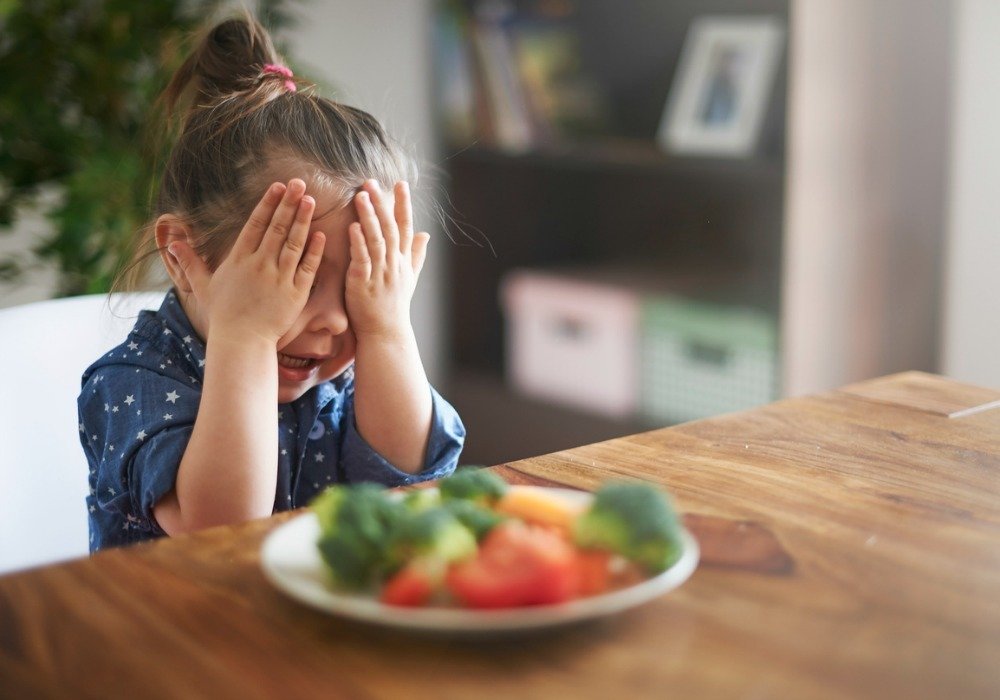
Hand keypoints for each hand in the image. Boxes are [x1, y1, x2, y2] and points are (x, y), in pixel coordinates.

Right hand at [168, 179, 325, 345]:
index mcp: (239, 259)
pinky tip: (321, 234)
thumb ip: (191, 262)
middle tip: (299, 183)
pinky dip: (314, 251)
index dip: (268, 203)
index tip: (278, 186)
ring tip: (311, 200)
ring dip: (302, 220)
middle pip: (277, 228)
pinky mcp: (296, 293)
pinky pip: (307, 267)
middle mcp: (260, 264)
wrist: (242, 341)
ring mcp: (279, 278)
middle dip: (288, 203)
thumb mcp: (204, 286)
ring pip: (294, 243)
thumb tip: (172, 243)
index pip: (256, 224)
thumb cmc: (224, 315)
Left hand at [345, 180, 428, 340]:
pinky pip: (362, 259)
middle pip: (390, 228)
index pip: (406, 227)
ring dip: (369, 217)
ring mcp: (380, 273)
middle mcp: (394, 264)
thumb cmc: (394, 306)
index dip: (403, 205)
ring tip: (361, 196)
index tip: (401, 184)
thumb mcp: (410, 279)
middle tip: (371, 182)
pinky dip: (358, 243)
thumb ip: (416, 255)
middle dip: (382, 204)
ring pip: (376, 239)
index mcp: (403, 261)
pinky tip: (352, 227)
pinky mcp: (363, 283)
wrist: (386, 333)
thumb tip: (427, 234)